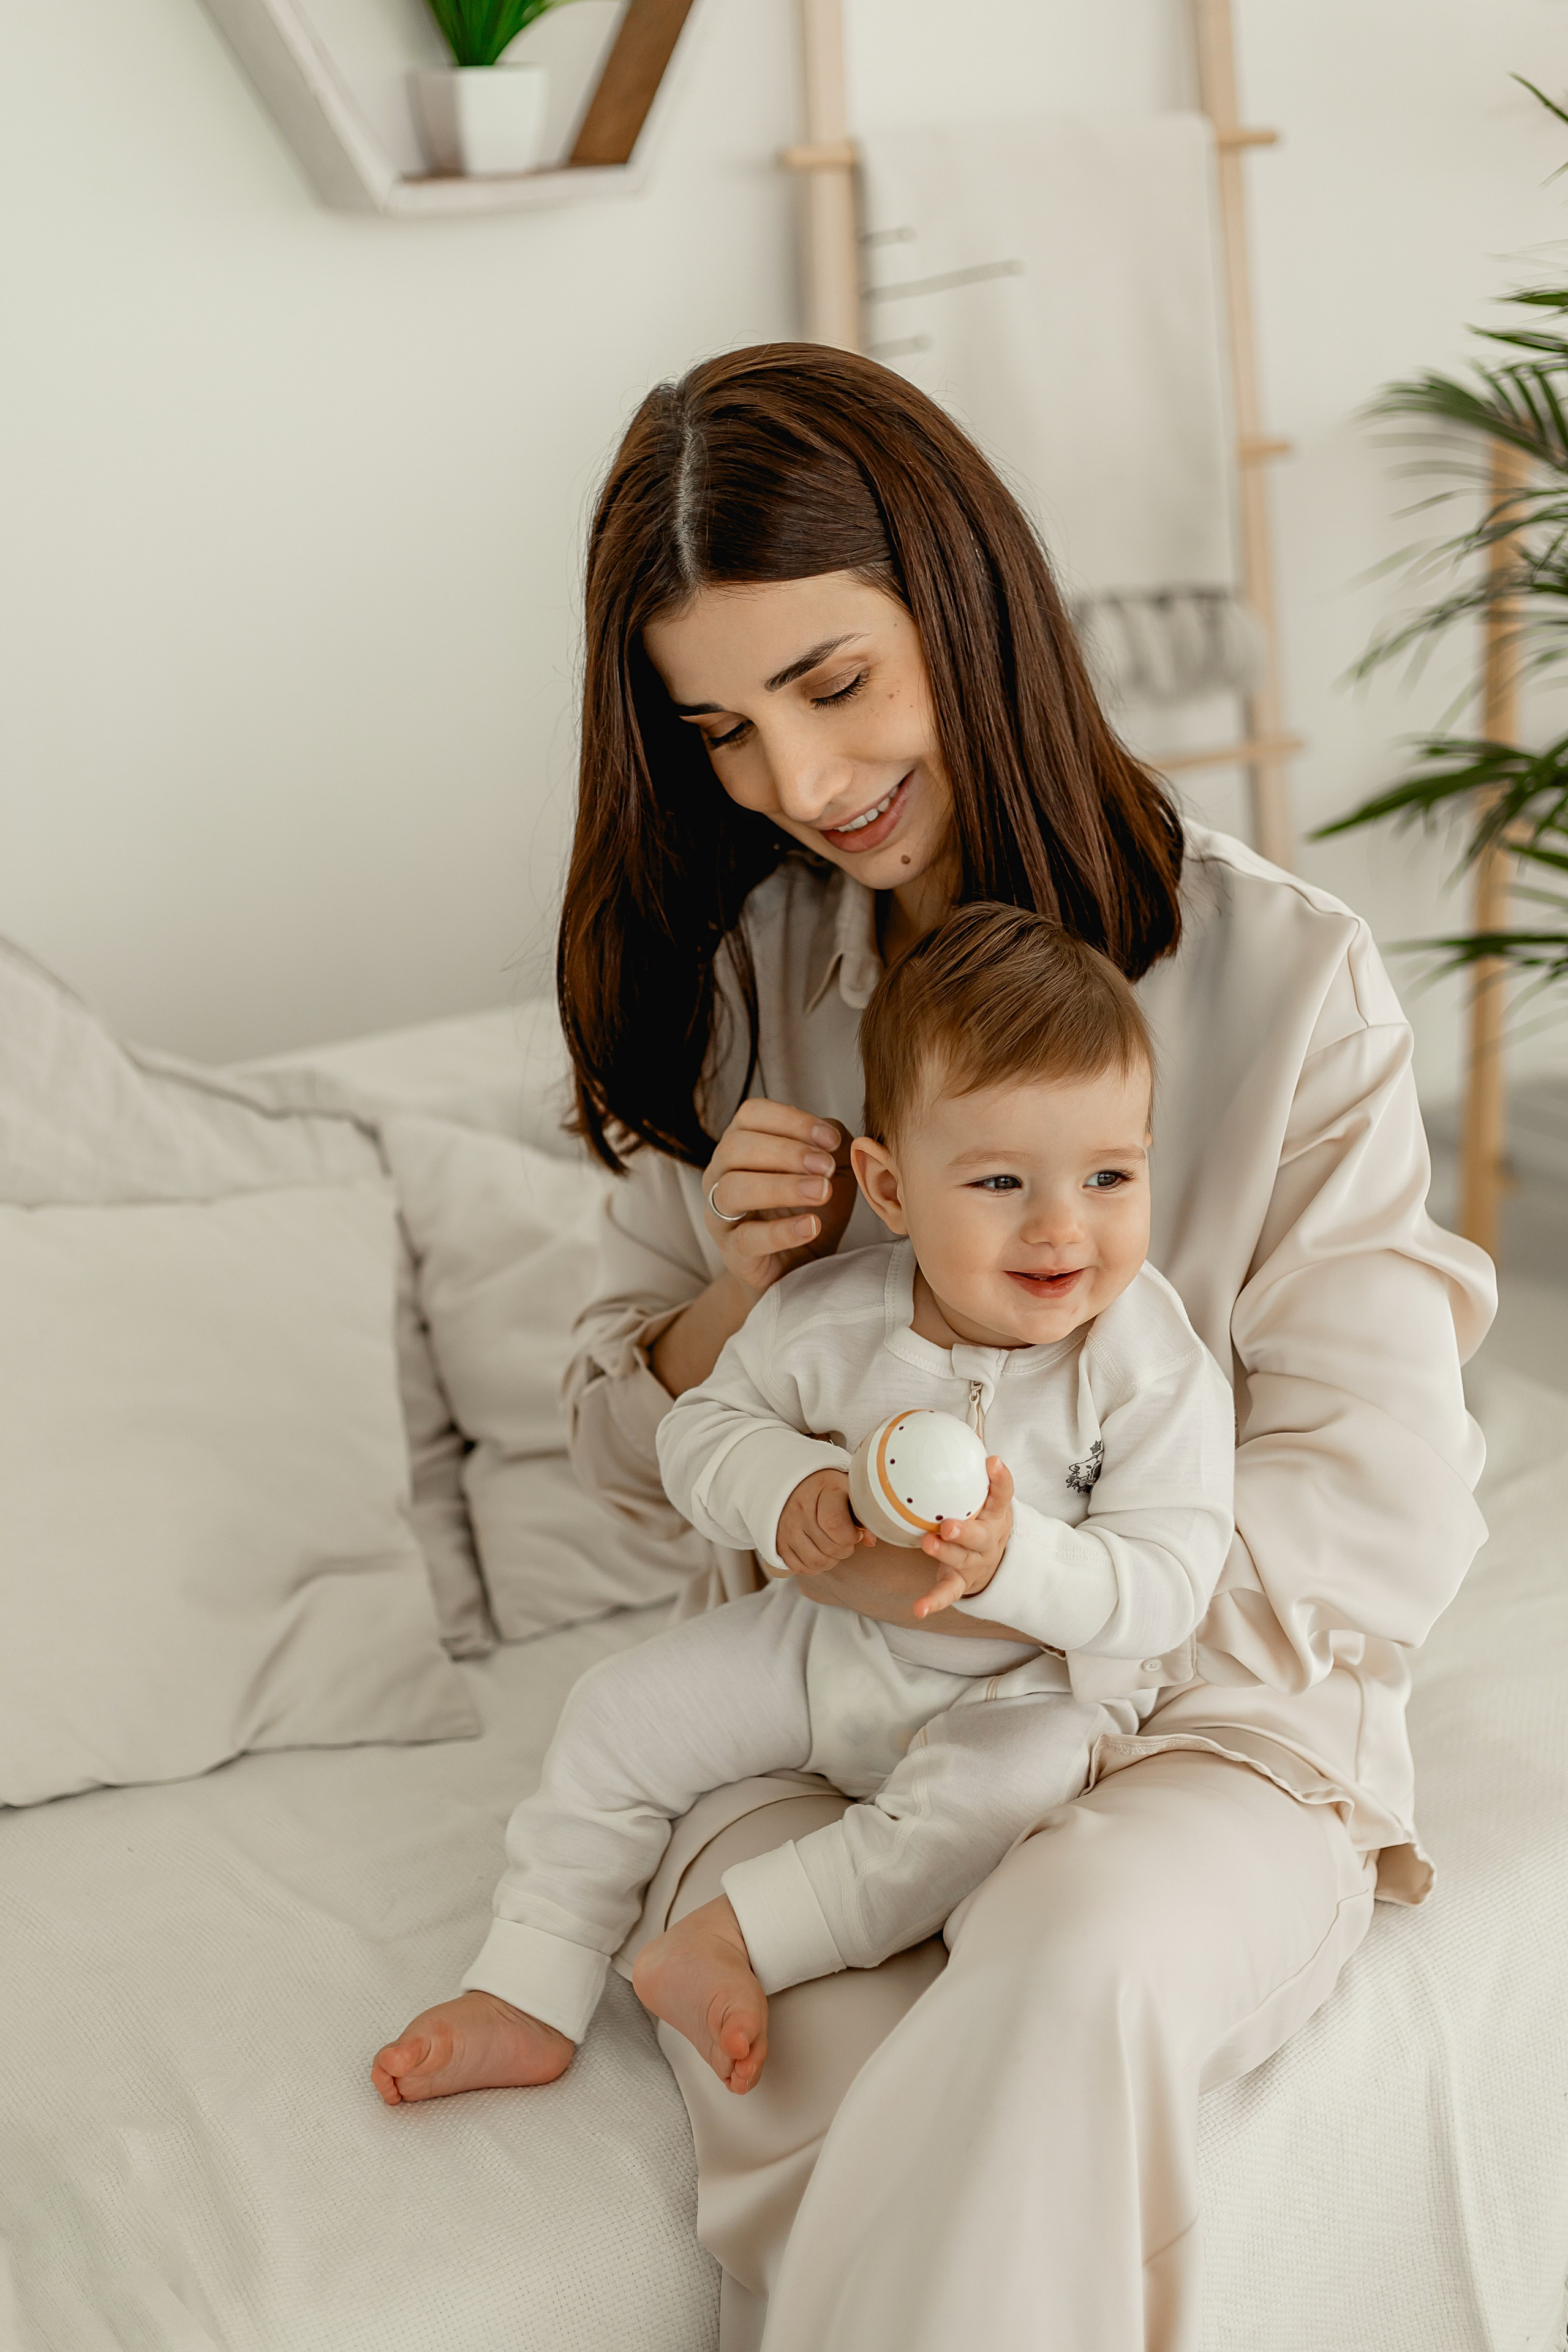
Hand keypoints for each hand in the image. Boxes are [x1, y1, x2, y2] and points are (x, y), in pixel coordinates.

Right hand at [702, 1098, 857, 1294]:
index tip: (831, 1139)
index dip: (791, 1121)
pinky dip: (782, 1231)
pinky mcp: (732, 1252)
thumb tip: (831, 1134)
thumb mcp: (831, 1168)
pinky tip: (812, 1225)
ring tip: (821, 1192)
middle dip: (786, 1152)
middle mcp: (721, 1173)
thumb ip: (830, 1144)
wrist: (804, 1264)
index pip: (752, 1115)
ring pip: (733, 1189)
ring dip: (781, 1187)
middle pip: (737, 1147)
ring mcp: (720, 1213)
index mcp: (742, 1143)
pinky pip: (747, 1238)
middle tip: (825, 1167)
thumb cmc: (812, 1207)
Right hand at [776, 1468, 875, 1576]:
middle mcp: (800, 1508)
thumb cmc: (829, 1488)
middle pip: (830, 1547)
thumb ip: (862, 1513)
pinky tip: (818, 1552)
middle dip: (845, 1549)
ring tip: (833, 1546)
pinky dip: (813, 1566)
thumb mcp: (849, 1490)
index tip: (855, 1531)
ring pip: (816, 1562)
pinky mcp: (778, 1542)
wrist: (794, 1483)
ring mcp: (786, 1527)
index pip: (835, 1524)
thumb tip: (870, 1542)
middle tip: (845, 1539)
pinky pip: (799, 1568)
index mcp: (822, 1489)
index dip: (851, 1535)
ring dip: (831, 1560)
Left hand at [912, 1458, 1014, 1619]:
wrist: (997, 1562)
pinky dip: (934, 1601)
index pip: (1002, 1494)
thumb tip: (945, 1427)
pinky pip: (947, 1593)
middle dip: (965, 1530)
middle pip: (981, 1535)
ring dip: (944, 1554)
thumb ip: (969, 1469)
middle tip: (949, 1525)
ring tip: (927, 1544)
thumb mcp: (985, 1496)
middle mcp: (988, 1539)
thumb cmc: (982, 1519)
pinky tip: (919, 1608)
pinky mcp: (961, 1582)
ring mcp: (975, 1562)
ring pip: (961, 1560)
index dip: (999, 1480)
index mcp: (995, 1514)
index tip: (992, 1462)